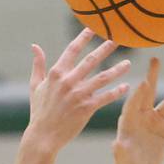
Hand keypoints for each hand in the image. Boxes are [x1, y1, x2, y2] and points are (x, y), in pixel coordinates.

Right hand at [26, 29, 130, 152]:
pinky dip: (116, 92)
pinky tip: (126, 86)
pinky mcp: (87, 108)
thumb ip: (38, 65)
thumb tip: (35, 46)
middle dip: (106, 48)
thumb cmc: (39, 111)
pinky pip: (105, 97)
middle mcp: (69, 81)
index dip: (83, 37)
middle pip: (91, 60)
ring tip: (128, 62)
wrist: (43, 136)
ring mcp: (79, 94)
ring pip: (102, 78)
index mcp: (56, 73)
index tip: (94, 28)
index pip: (72, 50)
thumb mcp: (35, 86)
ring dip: (117, 69)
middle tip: (118, 39)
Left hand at [112, 57, 163, 163]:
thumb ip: (120, 151)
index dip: (139, 94)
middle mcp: (141, 116)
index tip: (144, 81)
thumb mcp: (122, 160)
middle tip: (156, 59)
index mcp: (128, 121)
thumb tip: (116, 144)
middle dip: (152, 77)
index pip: (133, 104)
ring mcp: (155, 121)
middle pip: (148, 94)